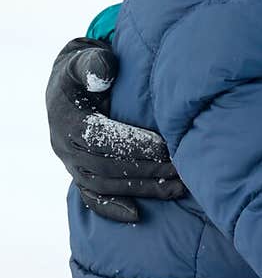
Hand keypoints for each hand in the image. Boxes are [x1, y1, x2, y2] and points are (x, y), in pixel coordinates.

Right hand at [46, 37, 184, 223]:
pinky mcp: (78, 176)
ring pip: (103, 185)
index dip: (133, 143)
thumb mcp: (84, 61)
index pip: (100, 137)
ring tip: (177, 188)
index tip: (166, 145)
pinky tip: (138, 216)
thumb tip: (103, 73)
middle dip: (145, 168)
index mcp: (67, 119)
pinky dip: (111, 209)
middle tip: (181, 168)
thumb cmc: (83, 72)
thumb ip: (94, 63)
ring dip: (141, 188)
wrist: (67, 90)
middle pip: (105, 166)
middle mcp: (64, 147)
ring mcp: (70, 165)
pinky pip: (90, 198)